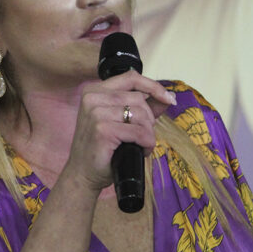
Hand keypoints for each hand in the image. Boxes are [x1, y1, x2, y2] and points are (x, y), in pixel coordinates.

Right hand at [65, 71, 175, 189]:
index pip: (131, 78)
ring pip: (140, 114)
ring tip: (141, 144)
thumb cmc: (103, 148)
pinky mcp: (102, 130)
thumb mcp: (121, 122)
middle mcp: (93, 98)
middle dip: (149, 118)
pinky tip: (141, 150)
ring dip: (148, 133)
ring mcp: (96, 113)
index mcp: (95, 91)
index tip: (168, 99)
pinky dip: (146, 142)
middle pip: (138, 98)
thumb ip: (143, 107)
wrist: (83, 173)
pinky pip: (138, 131)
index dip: (153, 86)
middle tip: (144, 136)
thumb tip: (168, 96)